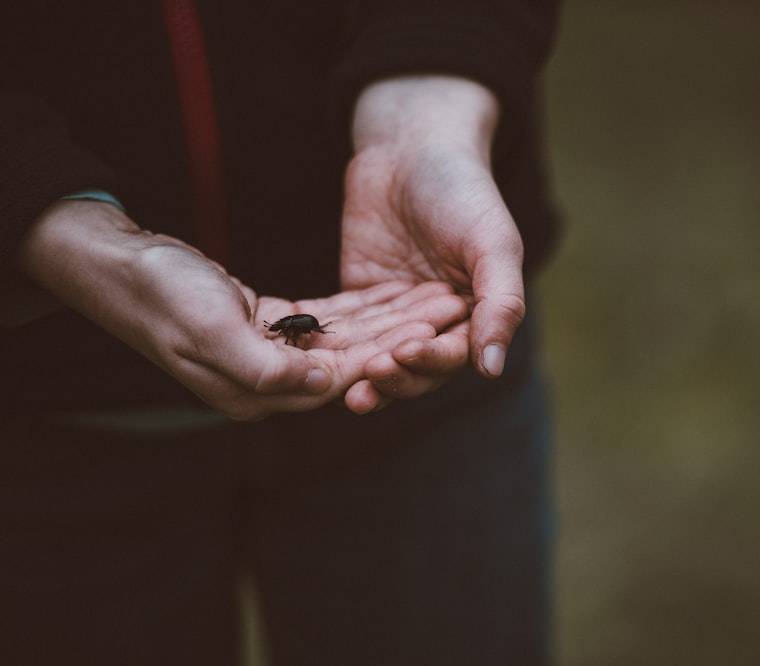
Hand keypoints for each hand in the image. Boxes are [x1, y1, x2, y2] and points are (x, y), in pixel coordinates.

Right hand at [16, 200, 467, 418]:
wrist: (119, 264)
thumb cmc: (162, 294)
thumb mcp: (211, 330)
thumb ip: (269, 367)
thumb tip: (328, 386)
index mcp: (257, 393)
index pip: (341, 378)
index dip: (390, 353)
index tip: (434, 330)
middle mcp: (268, 382)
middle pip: (353, 361)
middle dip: (403, 336)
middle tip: (450, 309)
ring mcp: (269, 356)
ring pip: (346, 341)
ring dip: (391, 321)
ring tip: (436, 298)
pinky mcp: (267, 328)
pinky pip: (327, 323)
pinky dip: (361, 309)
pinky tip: (395, 293)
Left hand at [341, 76, 526, 406]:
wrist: (411, 146)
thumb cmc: (462, 189)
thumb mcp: (492, 242)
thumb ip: (500, 303)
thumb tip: (491, 367)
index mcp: (475, 316)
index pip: (454, 356)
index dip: (430, 361)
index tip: (404, 352)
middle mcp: (436, 322)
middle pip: (414, 369)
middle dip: (394, 378)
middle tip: (370, 377)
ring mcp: (393, 315)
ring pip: (376, 360)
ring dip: (361, 378)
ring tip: (342, 391)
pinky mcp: (357, 301)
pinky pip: (343, 332)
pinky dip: (330, 350)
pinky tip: (310, 360)